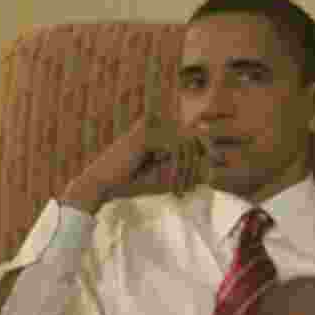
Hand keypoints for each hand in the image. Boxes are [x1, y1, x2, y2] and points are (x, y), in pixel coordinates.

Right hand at [62, 110, 209, 214]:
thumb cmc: (133, 183)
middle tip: (195, 185)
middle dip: (199, 162)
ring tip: (181, 191)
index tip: (207, 172)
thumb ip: (188, 170)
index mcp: (159, 129)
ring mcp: (150, 127)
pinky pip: (175, 150)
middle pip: (194, 137)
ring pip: (186, 145)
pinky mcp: (146, 136)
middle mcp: (156, 123)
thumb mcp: (167, 177)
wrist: (102, 186)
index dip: (205, 150)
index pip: (193, 134)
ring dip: (188, 172)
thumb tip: (213, 168)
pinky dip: (179, 172)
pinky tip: (173, 188)